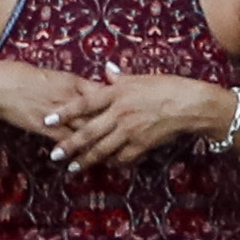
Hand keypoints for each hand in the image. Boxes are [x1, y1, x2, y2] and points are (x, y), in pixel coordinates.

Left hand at [45, 70, 238, 171]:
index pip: (84, 103)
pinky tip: (105, 167)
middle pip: (88, 132)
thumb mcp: (142, 78)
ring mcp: (130, 130)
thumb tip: (107, 71)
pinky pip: (123, 157)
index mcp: (118, 93)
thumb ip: (121, 78)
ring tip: (72, 168)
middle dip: (69, 145)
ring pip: (102, 149)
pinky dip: (113, 163)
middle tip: (54, 155)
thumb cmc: (169, 87)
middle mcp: (120, 113)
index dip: (64, 113)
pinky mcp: (142, 144)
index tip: (47, 120)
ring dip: (86, 160)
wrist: (192, 104)